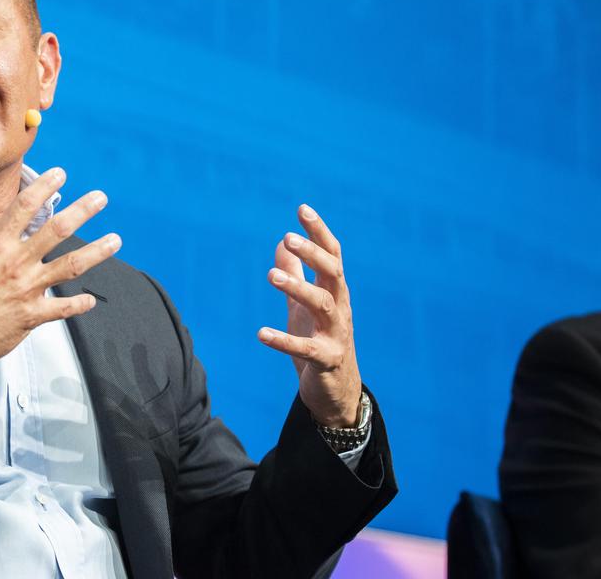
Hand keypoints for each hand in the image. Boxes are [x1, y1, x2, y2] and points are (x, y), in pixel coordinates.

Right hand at [0, 168, 120, 402]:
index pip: (24, 207)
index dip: (44, 187)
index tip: (61, 174)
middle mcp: (14, 264)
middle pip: (57, 230)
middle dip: (82, 210)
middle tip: (101, 197)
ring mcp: (26, 291)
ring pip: (71, 267)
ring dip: (96, 251)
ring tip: (116, 240)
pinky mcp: (30, 318)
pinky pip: (62, 309)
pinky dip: (78, 305)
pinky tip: (91, 300)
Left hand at [258, 205, 361, 427]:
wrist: (337, 392)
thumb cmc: (321, 340)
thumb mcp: (304, 305)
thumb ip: (296, 274)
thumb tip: (280, 242)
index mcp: (335, 292)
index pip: (332, 255)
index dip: (319, 232)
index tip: (302, 209)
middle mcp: (340, 308)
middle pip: (333, 273)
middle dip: (313, 254)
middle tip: (289, 238)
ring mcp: (336, 334)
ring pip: (322, 305)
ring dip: (298, 288)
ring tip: (271, 275)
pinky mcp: (325, 360)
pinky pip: (306, 348)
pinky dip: (284, 340)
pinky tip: (261, 334)